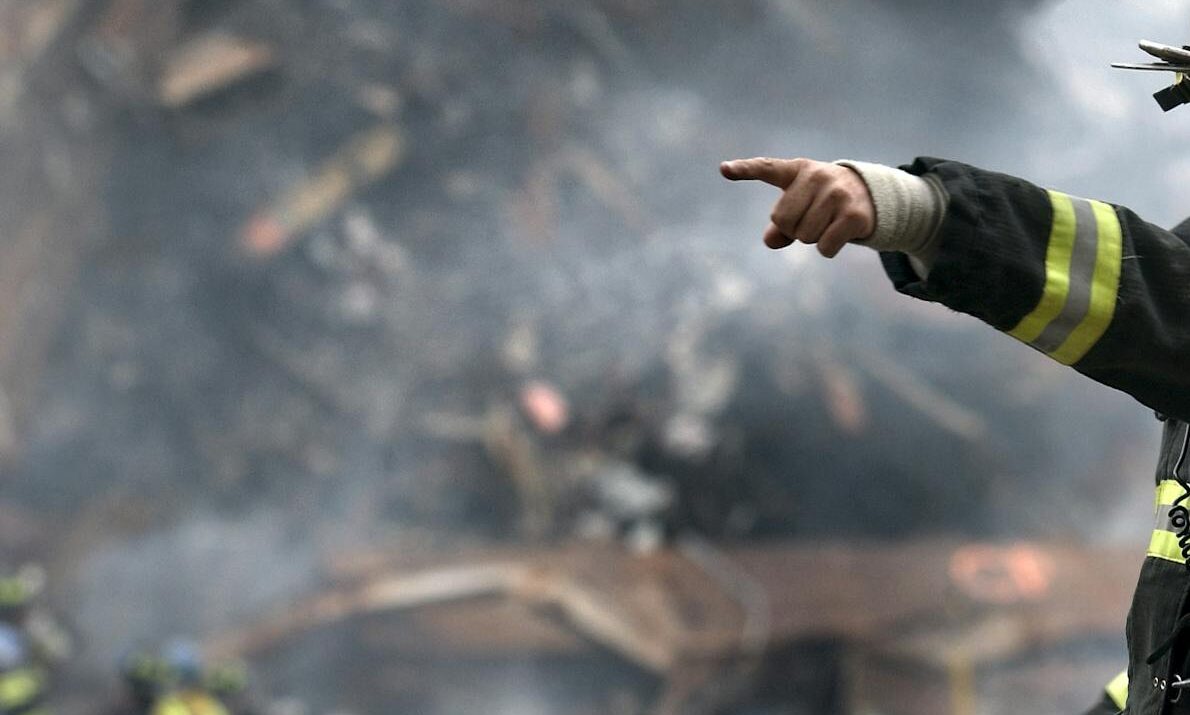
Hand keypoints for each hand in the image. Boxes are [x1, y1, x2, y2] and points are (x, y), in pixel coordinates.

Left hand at [720, 157, 875, 256]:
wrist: (870, 195)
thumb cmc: (823, 200)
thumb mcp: (799, 204)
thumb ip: (779, 224)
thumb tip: (770, 241)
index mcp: (797, 170)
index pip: (766, 168)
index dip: (744, 170)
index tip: (723, 169)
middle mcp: (816, 176)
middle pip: (783, 221)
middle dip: (793, 228)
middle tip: (812, 217)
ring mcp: (836, 194)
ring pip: (804, 236)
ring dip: (813, 238)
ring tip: (828, 221)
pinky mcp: (853, 215)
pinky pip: (824, 247)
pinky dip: (828, 249)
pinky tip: (839, 234)